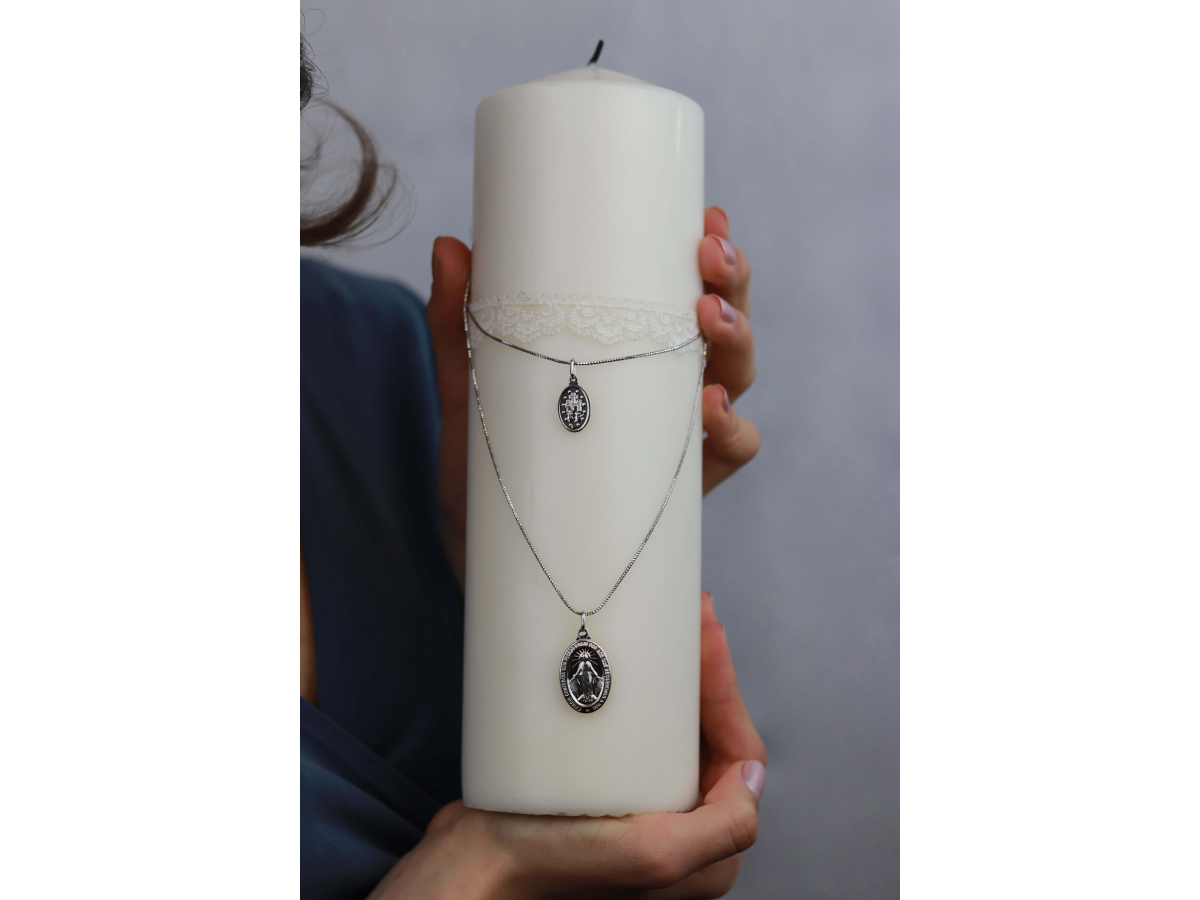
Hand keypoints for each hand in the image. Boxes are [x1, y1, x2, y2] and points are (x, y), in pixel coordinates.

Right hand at [366, 592, 766, 898]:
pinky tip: (633, 665)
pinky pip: (639, 734)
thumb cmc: (549, 868)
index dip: (727, 691)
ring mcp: (643, 811)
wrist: (472, 867)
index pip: (737, 756)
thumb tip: (754, 778)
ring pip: (676, 731)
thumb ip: (721, 827)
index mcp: (705, 854)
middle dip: (707, 673)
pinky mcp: (607, 792)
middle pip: (709, 737)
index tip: (710, 637)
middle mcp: (681, 834)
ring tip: (672, 626)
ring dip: (678, 677)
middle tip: (694, 618)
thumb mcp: (651, 854)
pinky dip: (643, 695)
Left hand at [427, 209, 760, 586]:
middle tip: (709, 259)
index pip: (683, 301)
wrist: (482, 564)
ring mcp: (677, 447)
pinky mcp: (678, 495)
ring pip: (737, 384)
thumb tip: (449, 247)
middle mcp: (666, 399)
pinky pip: (730, 457)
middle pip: (725, 332)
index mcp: (631, 365)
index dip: (710, 259)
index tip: (707, 218)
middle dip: (732, 287)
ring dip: (737, 346)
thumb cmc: (487, 478)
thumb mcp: (470, 398)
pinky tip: (710, 413)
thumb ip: (460, 330)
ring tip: (707, 322)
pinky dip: (731, 432)